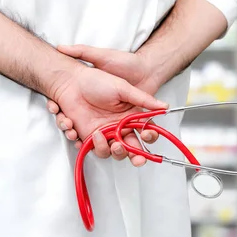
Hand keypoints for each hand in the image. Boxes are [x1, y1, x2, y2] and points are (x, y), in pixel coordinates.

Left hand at [51, 64, 167, 165]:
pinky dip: (85, 143)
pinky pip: (90, 148)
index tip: (146, 135)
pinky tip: (81, 130)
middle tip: (125, 150)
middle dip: (132, 155)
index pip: (145, 133)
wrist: (72, 82)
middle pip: (130, 149)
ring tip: (98, 135)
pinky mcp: (87, 136)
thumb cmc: (97, 81)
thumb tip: (164, 106)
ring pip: (110, 152)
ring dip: (106, 149)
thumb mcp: (123, 88)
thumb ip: (144, 99)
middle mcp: (119, 128)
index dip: (149, 137)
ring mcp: (104, 133)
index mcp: (130, 117)